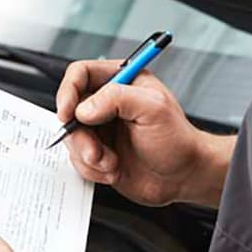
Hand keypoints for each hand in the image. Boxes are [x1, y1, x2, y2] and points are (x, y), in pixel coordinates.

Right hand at [56, 60, 210, 206]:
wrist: (183, 177)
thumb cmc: (177, 141)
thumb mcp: (153, 109)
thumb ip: (117, 99)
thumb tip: (83, 108)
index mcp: (122, 81)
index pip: (81, 74)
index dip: (68, 91)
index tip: (68, 113)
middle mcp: (108, 103)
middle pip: (70, 109)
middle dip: (80, 135)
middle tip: (95, 150)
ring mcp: (101, 129)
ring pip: (72, 137)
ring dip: (88, 155)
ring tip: (111, 163)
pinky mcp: (98, 152)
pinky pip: (77, 159)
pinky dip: (92, 169)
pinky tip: (114, 169)